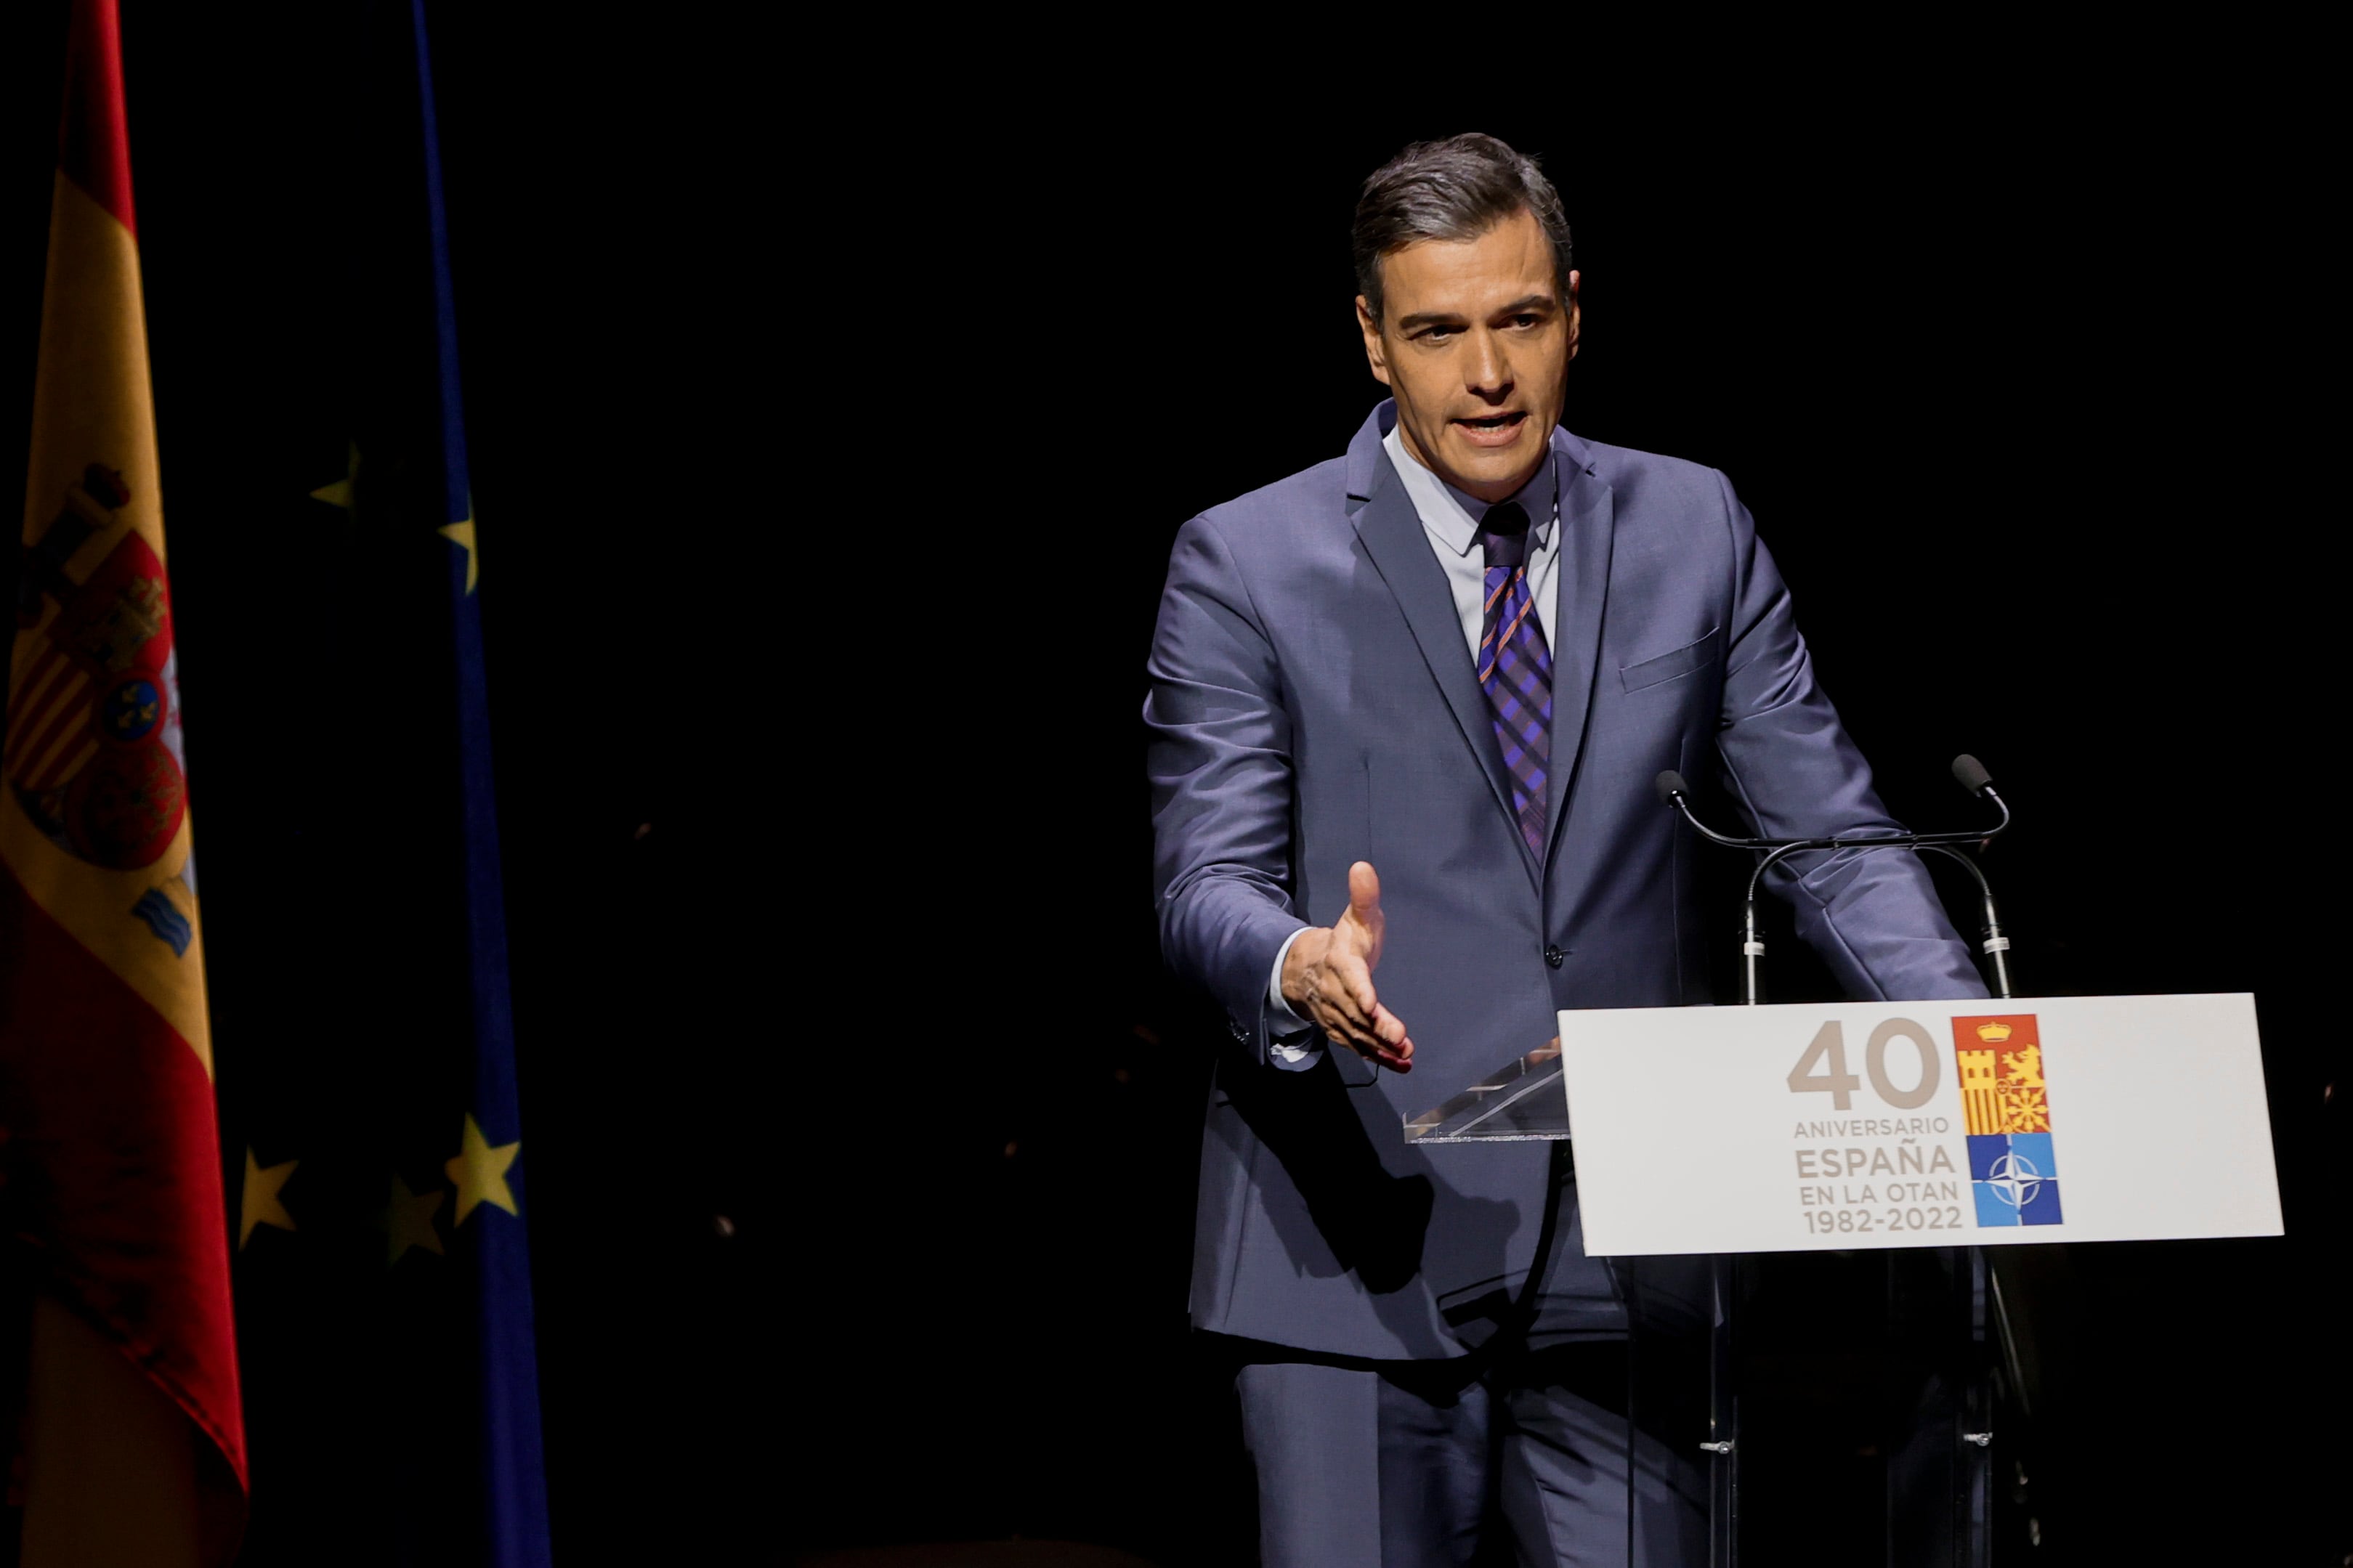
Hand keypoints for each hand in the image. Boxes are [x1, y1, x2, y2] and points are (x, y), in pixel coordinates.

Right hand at [1280, 861, 1413, 1072]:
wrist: (1306, 969)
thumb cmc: (1342, 942)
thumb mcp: (1355, 917)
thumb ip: (1363, 897)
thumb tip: (1363, 866)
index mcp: (1340, 962)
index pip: (1350, 978)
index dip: (1360, 991)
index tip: (1373, 1004)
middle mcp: (1336, 992)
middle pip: (1356, 1011)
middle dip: (1376, 1026)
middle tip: (1400, 1037)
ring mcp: (1337, 1014)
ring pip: (1357, 1033)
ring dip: (1380, 1045)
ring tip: (1404, 1052)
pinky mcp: (1343, 1029)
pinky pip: (1360, 1046)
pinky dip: (1379, 1057)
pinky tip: (1402, 1064)